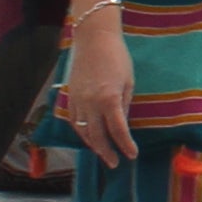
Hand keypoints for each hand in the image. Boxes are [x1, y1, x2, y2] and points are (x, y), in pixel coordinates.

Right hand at [61, 22, 135, 166]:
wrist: (93, 38)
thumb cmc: (117, 57)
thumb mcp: (128, 81)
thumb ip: (124, 105)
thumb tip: (121, 125)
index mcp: (109, 99)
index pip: (118, 130)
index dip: (125, 145)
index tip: (132, 155)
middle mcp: (91, 103)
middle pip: (97, 136)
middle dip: (106, 152)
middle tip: (115, 163)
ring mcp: (77, 100)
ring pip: (83, 131)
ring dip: (92, 145)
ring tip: (103, 153)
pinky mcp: (69, 96)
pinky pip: (74, 121)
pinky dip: (81, 132)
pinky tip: (88, 137)